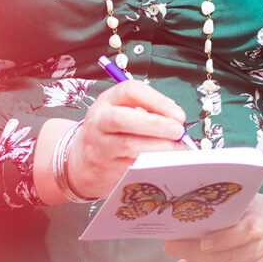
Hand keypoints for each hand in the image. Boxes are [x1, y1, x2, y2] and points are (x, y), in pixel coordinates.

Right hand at [67, 80, 187, 198]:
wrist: (84, 160)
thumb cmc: (112, 130)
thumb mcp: (122, 109)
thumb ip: (146, 109)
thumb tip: (176, 118)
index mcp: (107, 101)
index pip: (130, 91)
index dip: (157, 101)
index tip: (178, 114)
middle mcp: (99, 121)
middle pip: (123, 119)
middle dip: (155, 124)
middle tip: (178, 131)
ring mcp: (101, 147)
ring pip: (128, 146)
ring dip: (158, 147)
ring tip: (177, 149)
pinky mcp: (107, 169)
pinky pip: (132, 167)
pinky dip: (152, 164)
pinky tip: (167, 163)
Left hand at [163, 193, 262, 261]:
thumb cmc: (255, 209)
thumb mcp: (247, 198)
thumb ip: (229, 200)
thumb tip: (197, 192)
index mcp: (259, 223)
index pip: (244, 234)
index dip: (222, 240)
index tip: (202, 241)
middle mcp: (260, 248)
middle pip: (229, 258)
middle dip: (197, 254)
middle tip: (173, 246)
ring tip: (179, 255)